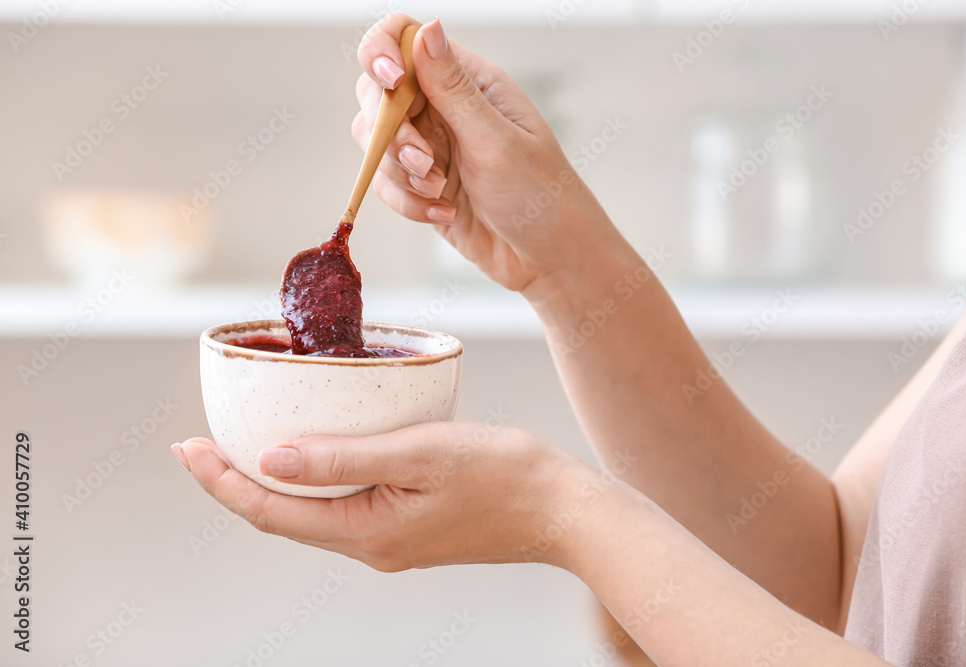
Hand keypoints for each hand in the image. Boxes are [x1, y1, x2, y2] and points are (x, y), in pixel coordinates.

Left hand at [172, 423, 588, 571]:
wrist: (563, 511)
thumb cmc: (503, 474)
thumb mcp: (420, 454)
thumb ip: (345, 458)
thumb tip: (271, 457)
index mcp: (366, 533)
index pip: (269, 511)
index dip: (220, 481)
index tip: (185, 448)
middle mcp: (370, 545)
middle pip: (281, 517)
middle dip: (234, 481)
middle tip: (199, 443)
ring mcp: (390, 539)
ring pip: (310, 513)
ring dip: (272, 481)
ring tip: (244, 443)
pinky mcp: (408, 526)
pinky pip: (342, 505)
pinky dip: (314, 479)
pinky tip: (315, 451)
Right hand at [354, 15, 619, 292]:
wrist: (550, 257)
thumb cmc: (540, 193)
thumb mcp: (495, 139)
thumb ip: (452, 88)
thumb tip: (426, 27)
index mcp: (468, 82)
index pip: (404, 40)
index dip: (382, 53)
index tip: (390, 84)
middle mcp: (444, 108)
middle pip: (377, 94)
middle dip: (391, 131)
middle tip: (425, 162)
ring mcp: (430, 147)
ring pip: (376, 143)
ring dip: (399, 171)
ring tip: (440, 190)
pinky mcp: (421, 186)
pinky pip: (386, 184)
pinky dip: (407, 202)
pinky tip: (444, 212)